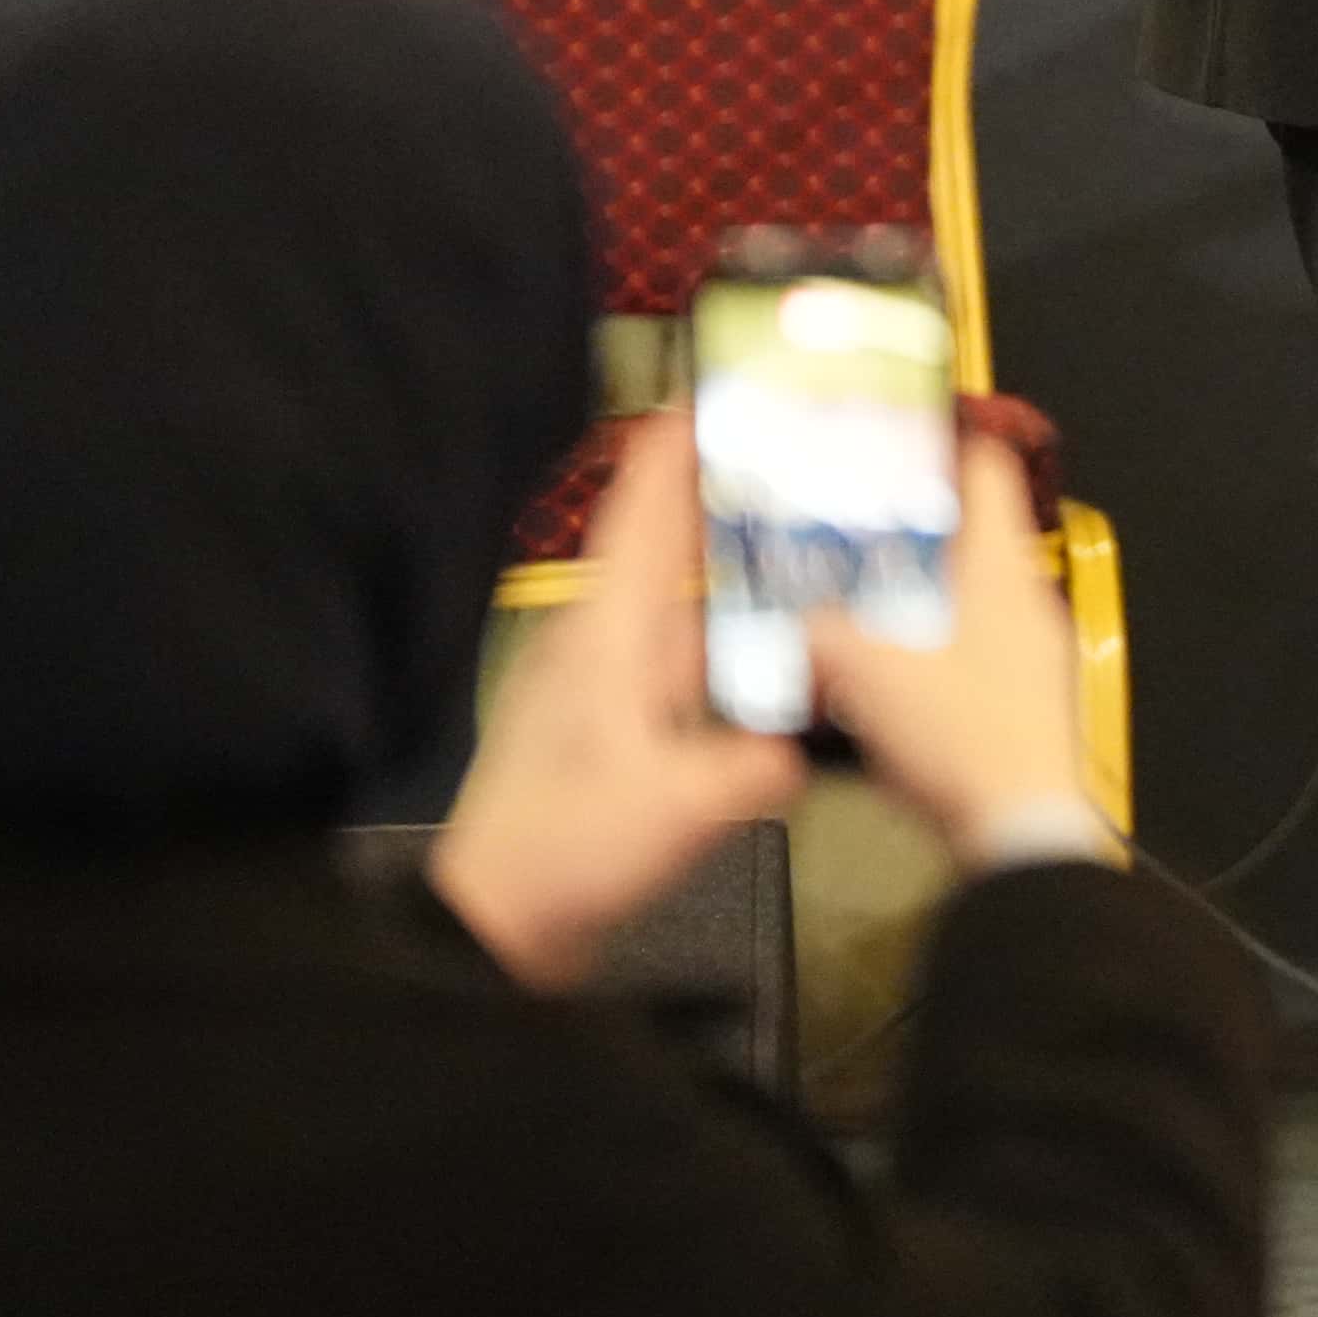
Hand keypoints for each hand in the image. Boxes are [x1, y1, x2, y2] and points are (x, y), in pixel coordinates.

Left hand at [428, 412, 801, 990]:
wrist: (496, 927)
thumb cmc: (563, 848)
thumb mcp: (665, 807)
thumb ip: (745, 770)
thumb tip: (799, 753)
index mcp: (609, 637)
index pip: (642, 517)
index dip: (675, 449)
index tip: (717, 389)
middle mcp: (611, 648)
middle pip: (673, 548)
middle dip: (730, 493)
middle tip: (806, 450)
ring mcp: (617, 692)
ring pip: (691, 604)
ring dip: (744, 567)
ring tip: (821, 536)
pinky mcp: (629, 735)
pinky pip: (699, 661)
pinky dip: (744, 639)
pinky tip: (794, 651)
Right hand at [801, 431, 1091, 853]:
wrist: (1016, 828)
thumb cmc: (964, 740)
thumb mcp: (868, 673)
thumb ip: (820, 634)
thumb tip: (790, 616)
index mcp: (1002, 572)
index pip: (988, 474)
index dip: (945, 446)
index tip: (899, 440)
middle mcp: (1025, 602)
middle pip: (969, 537)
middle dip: (906, 533)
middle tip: (847, 531)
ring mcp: (1028, 653)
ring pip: (965, 597)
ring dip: (912, 596)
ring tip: (849, 603)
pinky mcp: (1017, 701)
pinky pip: (967, 652)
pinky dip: (923, 649)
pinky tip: (878, 676)